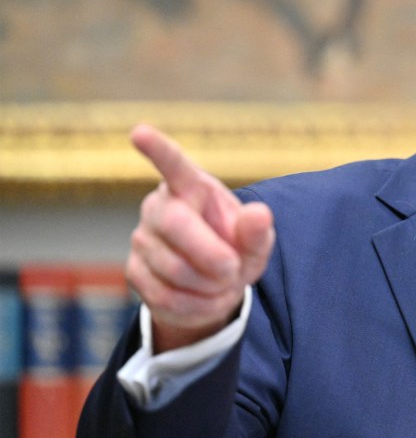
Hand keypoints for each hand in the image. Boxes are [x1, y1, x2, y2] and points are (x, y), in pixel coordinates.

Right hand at [126, 124, 274, 352]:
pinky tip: (206, 297)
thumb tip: (259, 215)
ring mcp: (141, 239)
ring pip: (174, 269)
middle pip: (176, 226)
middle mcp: (159, 207)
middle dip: (212, 255)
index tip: (139, 131)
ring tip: (222, 282)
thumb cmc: (235, 249)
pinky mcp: (133, 272)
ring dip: (210, 286)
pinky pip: (166, 297)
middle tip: (234, 268)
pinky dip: (197, 306)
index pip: (173, 163)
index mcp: (191, 187)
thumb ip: (257, 231)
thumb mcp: (256, 242)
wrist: (214, 286)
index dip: (157, 149)